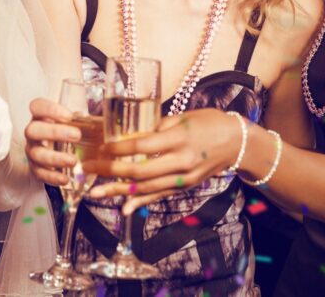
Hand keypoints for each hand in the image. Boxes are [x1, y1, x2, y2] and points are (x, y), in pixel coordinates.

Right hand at [23, 98, 82, 186]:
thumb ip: (83, 121)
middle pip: (33, 130)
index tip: (69, 116)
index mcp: (41, 116)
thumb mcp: (74, 123)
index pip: (37, 106)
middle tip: (77, 135)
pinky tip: (65, 179)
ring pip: (36, 154)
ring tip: (73, 161)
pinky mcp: (35, 168)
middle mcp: (33, 132)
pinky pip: (39, 173)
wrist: (59, 152)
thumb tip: (99, 121)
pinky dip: (52, 177)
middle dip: (54, 132)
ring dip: (55, 158)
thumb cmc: (68, 132)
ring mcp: (32, 150)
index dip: (50, 109)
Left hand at [86, 109, 241, 211]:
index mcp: (179, 138)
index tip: (100, 148)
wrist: (238, 142)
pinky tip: (123, 208)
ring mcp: (183, 178)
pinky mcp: (185, 187)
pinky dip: (140, 202)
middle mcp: (181, 162)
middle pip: (140, 171)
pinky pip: (159, 196)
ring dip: (118, 191)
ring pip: (146, 188)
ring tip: (94, 192)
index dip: (119, 149)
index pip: (143, 146)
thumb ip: (156, 128)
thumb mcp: (182, 117)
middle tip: (87, 170)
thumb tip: (129, 134)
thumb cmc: (209, 122)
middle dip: (110, 172)